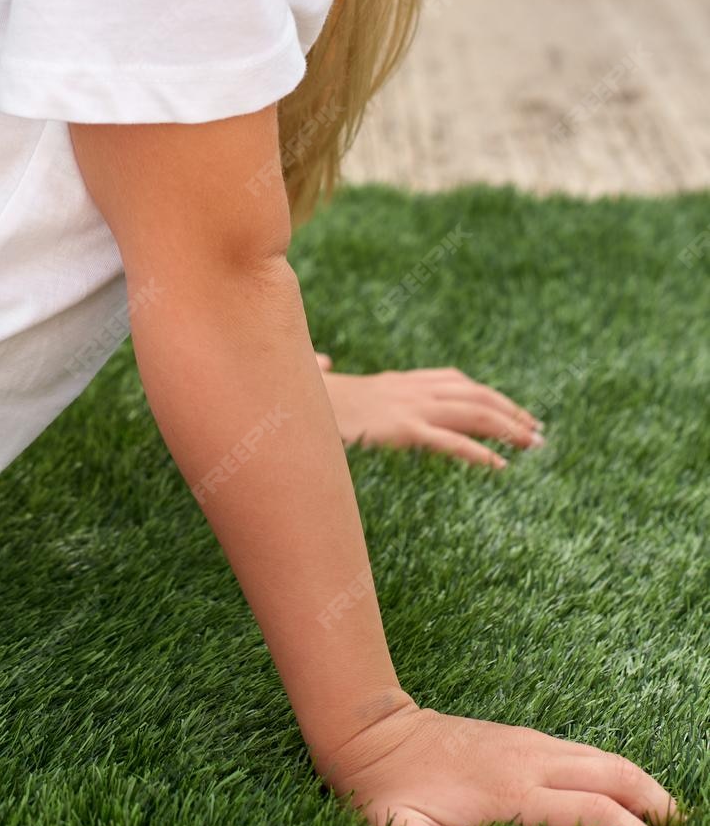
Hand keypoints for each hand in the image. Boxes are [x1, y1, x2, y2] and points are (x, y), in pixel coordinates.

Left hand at [312, 696, 683, 825]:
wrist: (369, 730)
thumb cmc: (386, 791)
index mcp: (510, 791)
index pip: (592, 812)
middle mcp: (529, 760)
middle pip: (612, 775)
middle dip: (655, 805)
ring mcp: (527, 743)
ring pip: (602, 757)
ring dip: (641, 784)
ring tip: (669, 818)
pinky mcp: (521, 737)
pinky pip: (581, 751)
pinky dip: (615, 771)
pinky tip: (624, 793)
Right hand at [313, 353, 542, 466]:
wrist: (288, 402)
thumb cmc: (302, 395)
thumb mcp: (323, 381)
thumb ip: (327, 369)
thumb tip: (322, 360)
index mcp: (398, 382)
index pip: (457, 382)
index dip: (489, 395)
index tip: (514, 412)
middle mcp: (409, 389)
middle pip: (474, 395)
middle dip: (511, 413)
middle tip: (538, 433)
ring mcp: (407, 407)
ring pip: (471, 413)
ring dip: (507, 428)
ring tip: (533, 445)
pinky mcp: (400, 428)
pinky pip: (449, 441)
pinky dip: (478, 452)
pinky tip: (500, 466)